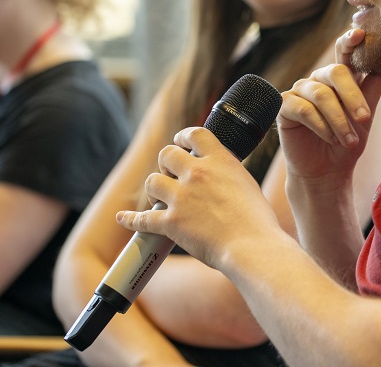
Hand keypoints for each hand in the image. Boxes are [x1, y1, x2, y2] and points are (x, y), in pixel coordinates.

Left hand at [116, 127, 281, 269]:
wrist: (251, 246)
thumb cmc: (257, 220)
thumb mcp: (246, 183)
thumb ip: (227, 173)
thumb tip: (219, 173)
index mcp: (220, 160)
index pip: (194, 134)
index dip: (183, 137)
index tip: (180, 142)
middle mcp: (198, 173)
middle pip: (167, 154)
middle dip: (166, 163)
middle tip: (170, 174)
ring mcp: (182, 197)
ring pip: (152, 181)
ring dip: (154, 188)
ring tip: (160, 197)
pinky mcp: (171, 222)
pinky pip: (143, 218)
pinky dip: (130, 219)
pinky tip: (123, 218)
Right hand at [277, 28, 380, 186]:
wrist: (327, 173)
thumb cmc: (348, 141)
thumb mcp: (366, 115)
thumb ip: (374, 87)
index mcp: (339, 78)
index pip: (344, 53)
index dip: (350, 41)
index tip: (359, 34)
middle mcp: (318, 80)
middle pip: (335, 72)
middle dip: (352, 96)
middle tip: (364, 119)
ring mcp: (300, 91)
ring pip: (321, 94)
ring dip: (339, 119)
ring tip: (350, 141)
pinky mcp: (284, 107)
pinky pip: (304, 110)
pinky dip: (322, 126)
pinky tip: (331, 139)